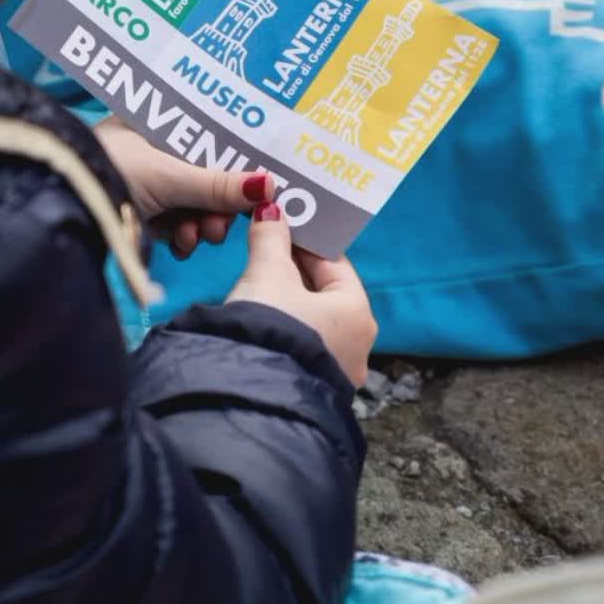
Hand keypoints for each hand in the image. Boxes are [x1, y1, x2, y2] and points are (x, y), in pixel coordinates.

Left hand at [94, 118, 273, 259]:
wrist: (66, 212)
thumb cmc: (113, 175)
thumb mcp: (171, 177)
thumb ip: (219, 184)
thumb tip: (271, 186)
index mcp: (151, 120)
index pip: (205, 135)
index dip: (231, 159)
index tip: (252, 183)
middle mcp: (148, 148)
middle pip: (203, 174)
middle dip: (217, 203)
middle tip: (222, 222)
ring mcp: (143, 182)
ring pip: (192, 202)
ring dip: (202, 223)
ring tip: (198, 235)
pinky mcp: (138, 214)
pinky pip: (174, 223)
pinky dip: (182, 236)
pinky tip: (181, 244)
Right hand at [226, 205, 376, 386]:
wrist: (245, 392)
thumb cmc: (267, 327)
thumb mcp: (266, 274)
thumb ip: (271, 239)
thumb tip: (270, 211)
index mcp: (358, 313)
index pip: (335, 265)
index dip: (306, 243)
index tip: (283, 228)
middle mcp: (358, 346)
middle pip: (325, 295)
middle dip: (295, 273)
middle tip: (267, 251)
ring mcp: (337, 373)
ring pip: (313, 323)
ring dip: (288, 303)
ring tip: (258, 286)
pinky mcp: (312, 390)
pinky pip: (302, 348)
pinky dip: (285, 331)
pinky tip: (261, 323)